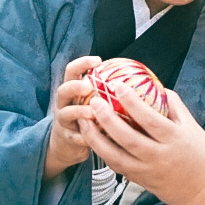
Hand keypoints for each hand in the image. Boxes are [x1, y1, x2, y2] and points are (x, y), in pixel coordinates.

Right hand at [44, 55, 100, 180]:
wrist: (69, 144)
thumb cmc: (89, 117)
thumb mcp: (95, 101)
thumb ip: (107, 90)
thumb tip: (141, 78)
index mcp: (72, 90)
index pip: (72, 71)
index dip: (82, 63)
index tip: (98, 60)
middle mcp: (64, 103)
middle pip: (63, 90)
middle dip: (74, 87)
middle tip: (88, 86)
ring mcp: (63, 120)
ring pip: (66, 113)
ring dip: (79, 112)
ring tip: (92, 112)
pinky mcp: (66, 138)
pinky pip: (74, 137)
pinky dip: (84, 137)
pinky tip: (95, 137)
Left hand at [79, 85, 204, 204]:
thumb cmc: (203, 157)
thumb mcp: (193, 128)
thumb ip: (174, 107)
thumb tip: (156, 87)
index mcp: (175, 140)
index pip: (150, 119)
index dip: (132, 102)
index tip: (117, 85)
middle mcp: (159, 157)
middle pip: (127, 138)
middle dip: (107, 119)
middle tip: (94, 101)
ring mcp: (147, 172)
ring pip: (115, 156)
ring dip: (95, 138)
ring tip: (84, 120)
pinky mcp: (139, 181)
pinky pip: (116, 166)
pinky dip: (102, 152)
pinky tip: (93, 138)